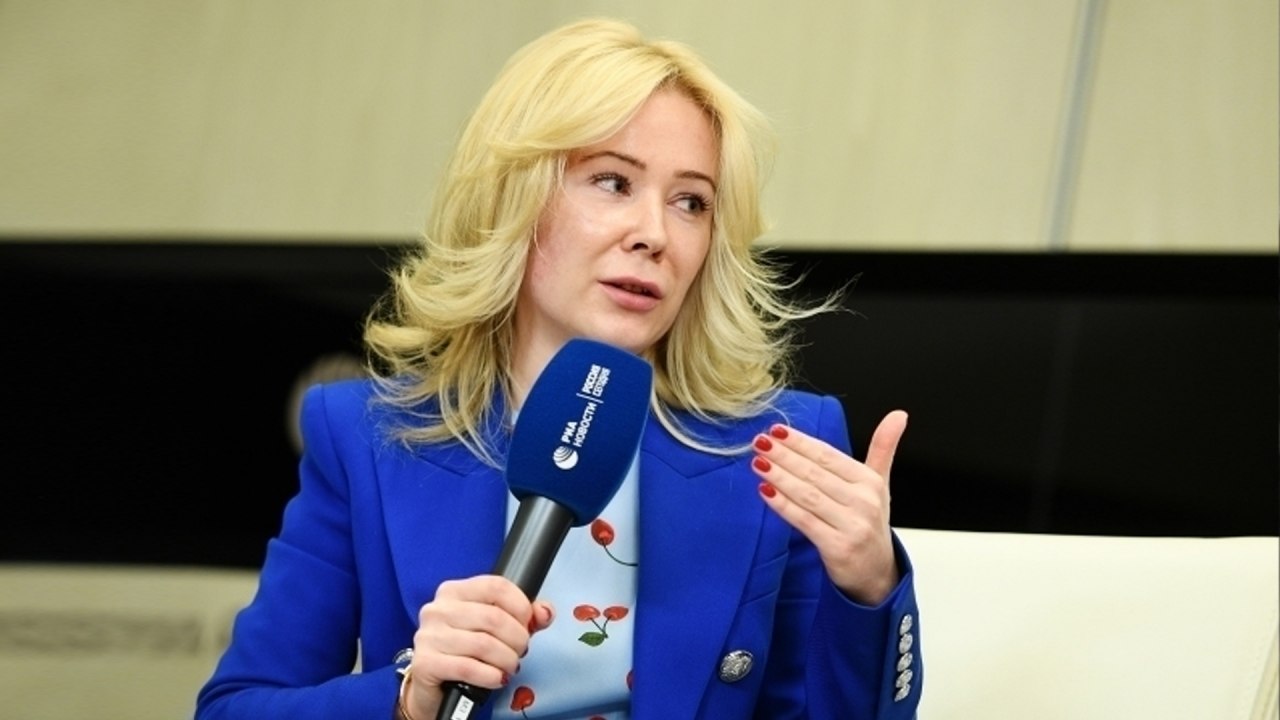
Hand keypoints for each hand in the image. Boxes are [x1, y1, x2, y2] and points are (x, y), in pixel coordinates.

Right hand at [403, 575, 554, 718]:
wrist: (433, 682)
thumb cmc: (464, 650)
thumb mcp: (494, 628)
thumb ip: (522, 617)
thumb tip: (544, 612)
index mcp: (455, 591)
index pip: (496, 586)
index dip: (521, 606)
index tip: (528, 623)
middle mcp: (438, 609)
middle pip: (493, 617)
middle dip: (517, 639)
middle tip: (520, 651)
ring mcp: (429, 635)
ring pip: (484, 645)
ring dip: (506, 659)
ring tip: (509, 666)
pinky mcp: (425, 662)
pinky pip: (468, 667)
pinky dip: (490, 675)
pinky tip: (496, 678)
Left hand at [750, 410, 907, 604]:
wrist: (878, 573)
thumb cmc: (870, 522)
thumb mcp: (880, 483)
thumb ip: (883, 447)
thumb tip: (899, 414)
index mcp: (870, 482)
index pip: (829, 456)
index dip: (801, 442)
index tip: (776, 430)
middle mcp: (864, 501)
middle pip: (815, 473)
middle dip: (785, 456)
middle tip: (759, 442)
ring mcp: (852, 525)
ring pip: (808, 495)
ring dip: (780, 477)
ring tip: (759, 462)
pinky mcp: (838, 547)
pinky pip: (804, 521)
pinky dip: (783, 505)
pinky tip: (765, 492)